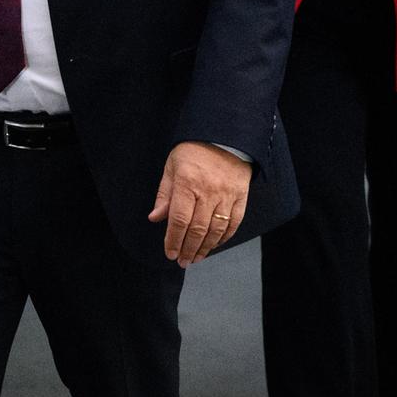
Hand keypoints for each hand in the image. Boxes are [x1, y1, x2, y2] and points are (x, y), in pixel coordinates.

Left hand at [147, 141, 250, 267]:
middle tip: (182, 261)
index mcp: (187, 183)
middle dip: (188, 249)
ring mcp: (226, 195)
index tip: (170, 253)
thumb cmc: (194, 150)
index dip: (173, 240)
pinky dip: (224, 237)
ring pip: (216, 230)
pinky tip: (214, 245)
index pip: (179, 220)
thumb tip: (155, 217)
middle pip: (197, 230)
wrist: (224, 135)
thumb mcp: (172, 166)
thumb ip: (164, 194)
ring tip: (196, 257)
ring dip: (205, 248)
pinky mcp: (241, 196)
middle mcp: (208, 191)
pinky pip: (233, 223)